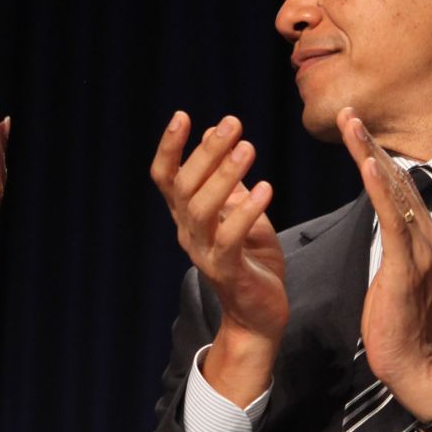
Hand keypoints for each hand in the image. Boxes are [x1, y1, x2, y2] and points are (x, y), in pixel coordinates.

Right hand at [150, 112, 287, 394]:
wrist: (259, 315)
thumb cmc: (252, 261)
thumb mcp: (243, 212)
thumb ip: (231, 181)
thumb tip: (218, 136)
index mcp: (187, 217)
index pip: (166, 178)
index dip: (169, 147)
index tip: (183, 116)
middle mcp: (188, 233)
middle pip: (184, 186)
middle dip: (206, 152)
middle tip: (233, 124)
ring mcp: (204, 254)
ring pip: (202, 209)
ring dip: (224, 176)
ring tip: (248, 148)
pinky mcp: (227, 272)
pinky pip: (230, 239)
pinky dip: (246, 212)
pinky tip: (266, 189)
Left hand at [337, 107, 431, 419]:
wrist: (411, 365)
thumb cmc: (397, 323)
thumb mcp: (392, 274)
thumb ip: (392, 244)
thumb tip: (384, 219)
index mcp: (420, 238)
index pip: (396, 187)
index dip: (375, 154)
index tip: (354, 126)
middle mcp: (426, 237)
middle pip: (397, 180)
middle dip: (371, 144)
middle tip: (349, 112)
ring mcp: (419, 252)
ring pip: (395, 193)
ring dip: (372, 156)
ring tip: (353, 126)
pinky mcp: (406, 269)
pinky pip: (392, 223)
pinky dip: (381, 192)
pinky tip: (369, 168)